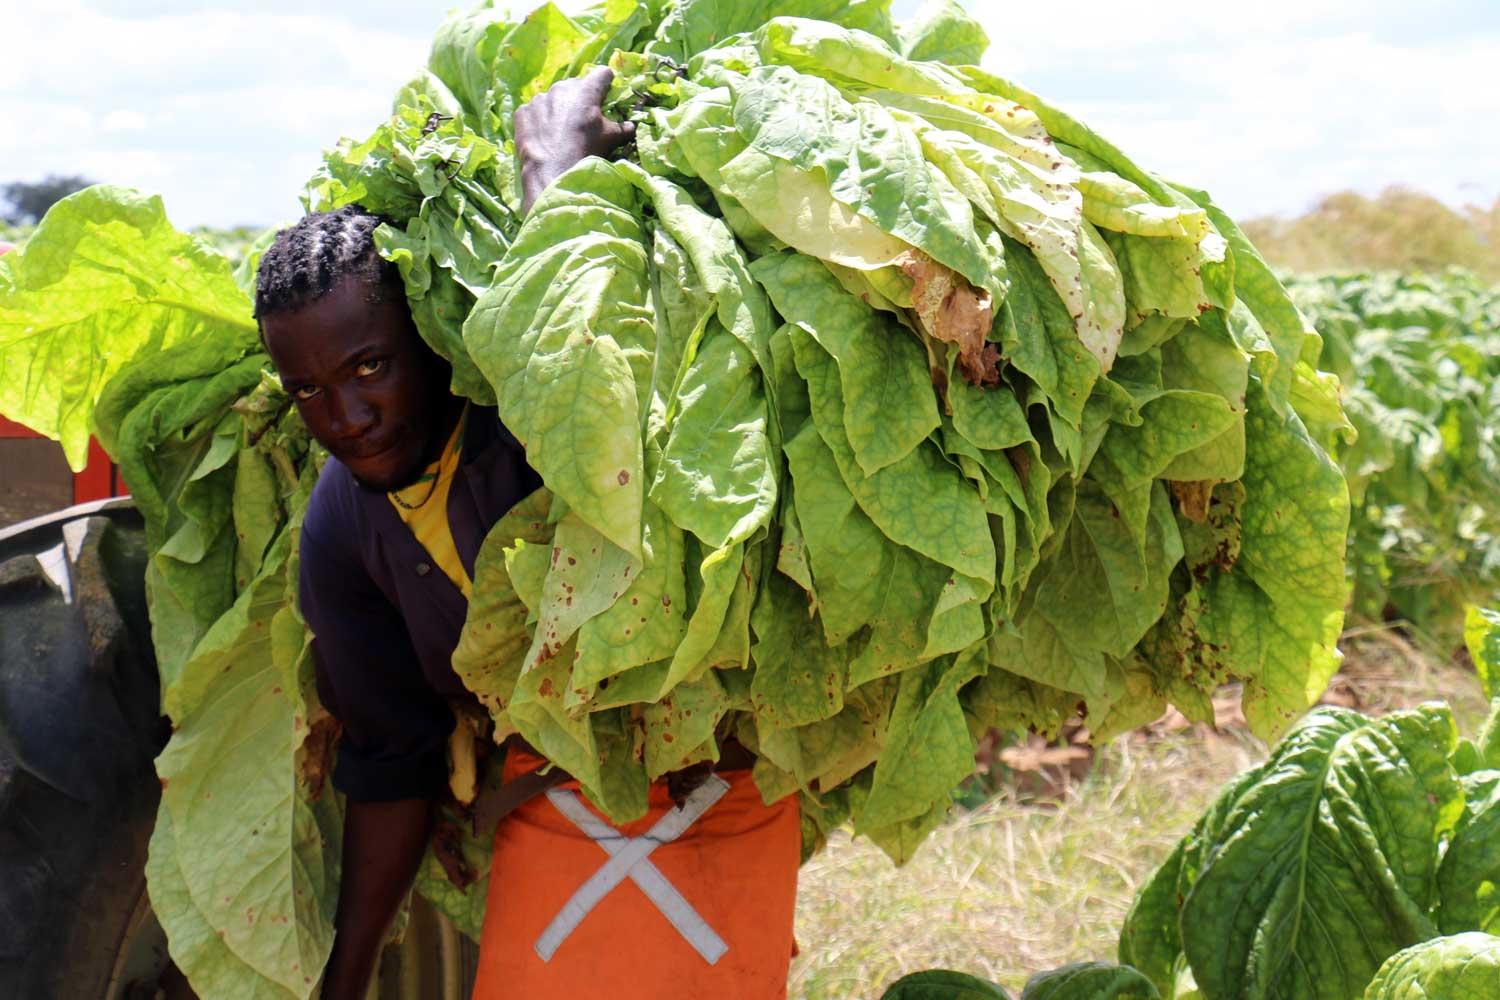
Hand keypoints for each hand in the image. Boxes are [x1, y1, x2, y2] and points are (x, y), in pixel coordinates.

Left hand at [516, 66, 635, 214]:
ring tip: (560, 130)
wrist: (552, 172)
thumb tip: (632, 126)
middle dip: (580, 98)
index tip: (607, 93)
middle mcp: (561, 87)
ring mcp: (539, 98)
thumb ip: (623, 128)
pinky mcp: (523, 111)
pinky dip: (539, 119)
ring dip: (558, 108)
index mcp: (586, 89)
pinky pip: (533, 111)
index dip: (606, 83)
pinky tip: (543, 135)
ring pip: (553, 98)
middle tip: (582, 118)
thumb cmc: (586, 151)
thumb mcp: (610, 139)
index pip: (602, 74)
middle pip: (575, 86)